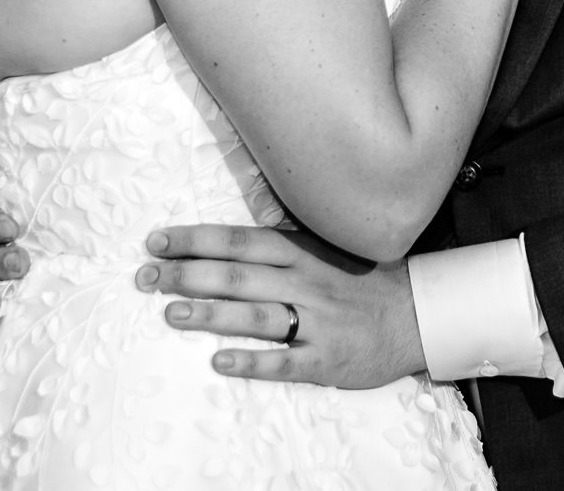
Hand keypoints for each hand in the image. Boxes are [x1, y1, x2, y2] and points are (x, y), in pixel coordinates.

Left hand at [137, 224, 425, 388]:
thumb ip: (286, 229)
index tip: (156, 241)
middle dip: (188, 275)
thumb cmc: (362, 278)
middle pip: (239, 276)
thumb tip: (247, 203)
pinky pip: (285, 361)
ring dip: (211, 315)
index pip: (240, 240)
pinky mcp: (326, 358)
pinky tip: (220, 362)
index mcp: (302, 251)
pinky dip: (252, 361)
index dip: (196, 239)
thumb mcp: (328, 244)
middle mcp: (305, 282)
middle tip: (146, 278)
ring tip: (172, 314)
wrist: (417, 315)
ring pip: (256, 316)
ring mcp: (317, 321)